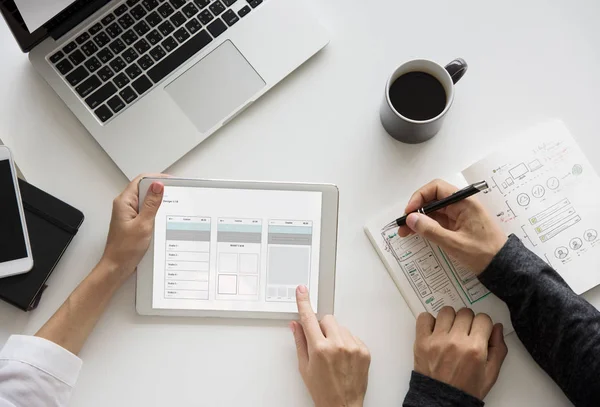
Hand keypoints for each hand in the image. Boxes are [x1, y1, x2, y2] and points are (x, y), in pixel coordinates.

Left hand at [102, 174, 165, 280]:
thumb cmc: (124, 250)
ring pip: (146, 201)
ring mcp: (128, 214)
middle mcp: (124, 206)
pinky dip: (155, 213)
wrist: (117, 267)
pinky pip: (145, 212)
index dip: (156, 178)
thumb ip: (151, 204)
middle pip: (144, 189)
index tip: (170, 181)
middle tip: (174, 194)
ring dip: (157, 203)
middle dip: (159, 190)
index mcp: (124, 202)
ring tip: (168, 207)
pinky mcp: (133, 222)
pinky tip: (161, 219)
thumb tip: (158, 186)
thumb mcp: (143, 224)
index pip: (141, 180)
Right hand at [290, 286, 370, 406]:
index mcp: (320, 349)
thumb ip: (300, 342)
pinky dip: (347, 342)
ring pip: (340, 327)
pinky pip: (353, 336)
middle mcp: (338, 345)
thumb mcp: (305, 367)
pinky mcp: (364, 351)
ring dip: (335, 335)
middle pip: (327, 319)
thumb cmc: (322, 391)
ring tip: (333, 354)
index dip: (304, 303)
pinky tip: (343, 357)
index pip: (309, 318)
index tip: (302, 291)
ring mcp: (353, 347)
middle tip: (320, 343)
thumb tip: (296, 325)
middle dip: (321, 327)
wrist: (343, 406)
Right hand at [398, 179, 506, 274]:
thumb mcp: (454, 243)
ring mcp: (460, 214)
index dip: (419, 197)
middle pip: (433, 199)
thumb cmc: (483, 254)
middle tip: (403, 224)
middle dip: (416, 210)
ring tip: (406, 232)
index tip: (409, 211)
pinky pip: (439, 220)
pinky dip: (427, 225)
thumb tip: (411, 218)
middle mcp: (461, 204)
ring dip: (419, 219)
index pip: (437, 188)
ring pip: (434, 210)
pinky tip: (417, 233)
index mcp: (464, 202)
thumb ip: (431, 230)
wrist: (502, 267)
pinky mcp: (458, 224)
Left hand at [414, 308, 507, 399]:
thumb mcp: (491, 373)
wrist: (442, 400)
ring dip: (450, 319)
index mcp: (475, 349)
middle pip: (465, 313)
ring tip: (450, 331)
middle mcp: (456, 341)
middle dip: (468, 321)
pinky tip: (435, 331)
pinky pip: (424, 317)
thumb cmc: (467, 388)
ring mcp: (437, 340)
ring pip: (446, 311)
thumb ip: (498, 348)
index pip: (483, 318)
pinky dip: (429, 321)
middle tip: (465, 333)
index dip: (483, 325)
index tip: (480, 331)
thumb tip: (497, 327)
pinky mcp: (421, 341)